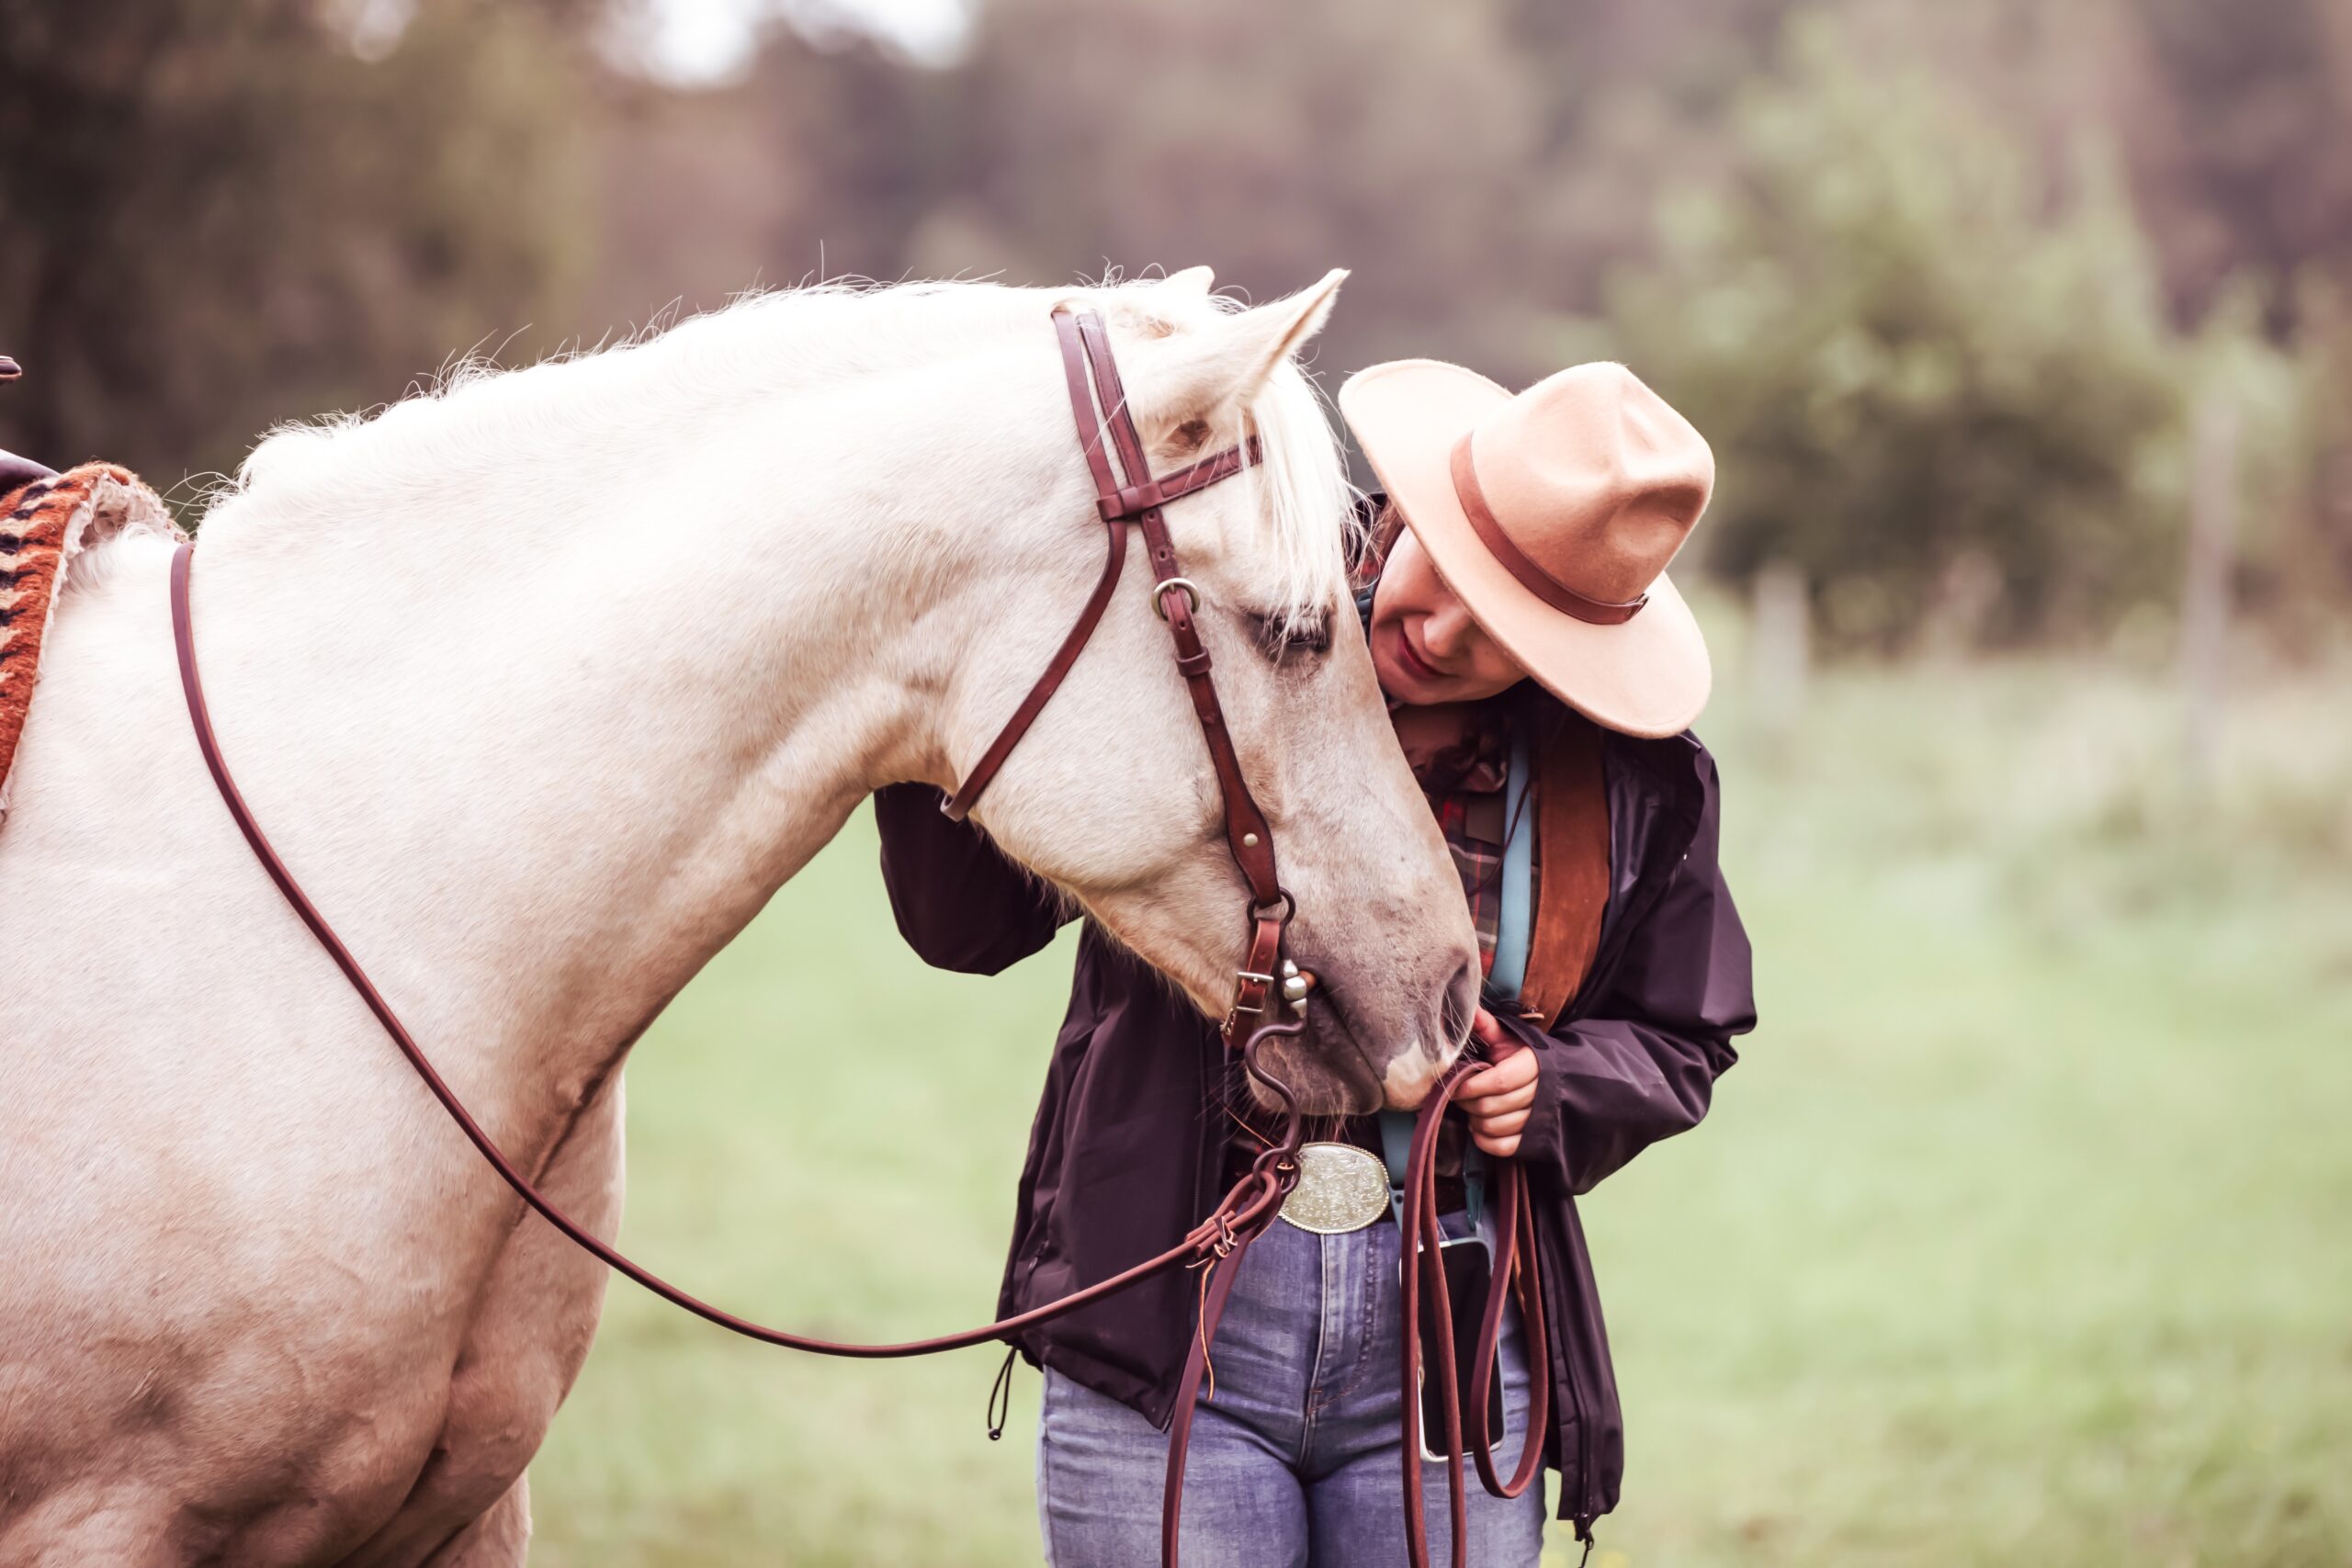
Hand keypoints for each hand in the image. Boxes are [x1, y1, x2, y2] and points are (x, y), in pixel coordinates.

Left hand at [1455, 1008, 1539, 1157]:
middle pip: (1492, 1107)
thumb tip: (1467, 1008)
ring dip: (1476, 1121)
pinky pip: (1504, 1147)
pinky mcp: (1532, 1139)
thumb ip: (1487, 1026)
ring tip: (1471, 1109)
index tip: (1455, 1085)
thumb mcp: (1507, 1038)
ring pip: (1496, 1127)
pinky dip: (1485, 1141)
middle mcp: (1538, 1094)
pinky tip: (1479, 1128)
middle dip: (1468, 1103)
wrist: (1552, 1077)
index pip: (1499, 1081)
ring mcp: (1537, 1120)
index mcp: (1532, 1065)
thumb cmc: (1522, 1055)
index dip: (1471, 1086)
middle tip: (1459, 1095)